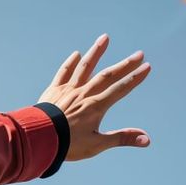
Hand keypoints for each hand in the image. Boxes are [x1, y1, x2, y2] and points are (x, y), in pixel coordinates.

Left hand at [38, 34, 151, 162]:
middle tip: (139, 54)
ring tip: (105, 38)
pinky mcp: (53, 91)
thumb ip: (122, 138)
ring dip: (96, 52)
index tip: (147, 67)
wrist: (38, 141)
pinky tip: (76, 54)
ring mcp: (68, 90)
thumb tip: (147, 140)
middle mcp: (84, 94)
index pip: (120, 89)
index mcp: (96, 106)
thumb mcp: (97, 145)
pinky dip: (70, 63)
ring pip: (85, 67)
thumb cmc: (67, 146)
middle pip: (107, 75)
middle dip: (125, 65)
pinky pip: (63, 74)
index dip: (135, 78)